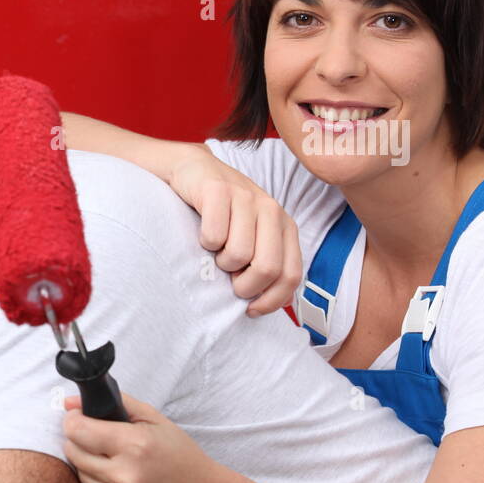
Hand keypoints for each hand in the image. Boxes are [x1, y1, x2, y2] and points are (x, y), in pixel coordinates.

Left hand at [61, 392, 220, 482]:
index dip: (74, 420)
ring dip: (91, 465)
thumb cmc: (180, 458)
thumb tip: (69, 402)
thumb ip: (115, 404)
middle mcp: (124, 476)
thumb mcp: (155, 421)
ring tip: (117, 463)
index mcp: (135, 446)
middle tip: (100, 440)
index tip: (78, 418)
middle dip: (81, 441)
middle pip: (73, 452)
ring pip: (81, 474)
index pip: (77, 430)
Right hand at [168, 148, 301, 315]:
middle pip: (267, 268)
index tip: (251, 309)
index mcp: (284, 226)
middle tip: (229, 282)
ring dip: (220, 262)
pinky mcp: (219, 190)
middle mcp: (271, 210)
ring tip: (215, 251)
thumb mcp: (251, 236)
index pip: (291, 275)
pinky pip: (214, 236)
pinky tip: (202, 231)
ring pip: (238, 254)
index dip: (271, 300)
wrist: (193, 172)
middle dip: (244, 286)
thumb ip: (266, 262)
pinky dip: (204, 242)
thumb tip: (273, 302)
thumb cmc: (221, 214)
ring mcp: (246, 197)